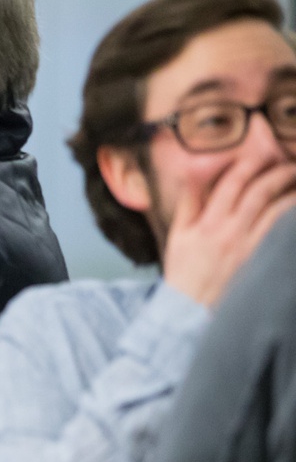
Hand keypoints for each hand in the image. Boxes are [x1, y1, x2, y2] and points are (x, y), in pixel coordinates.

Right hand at [164, 154, 295, 307]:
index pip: (231, 184)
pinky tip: (295, 209)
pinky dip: (291, 218)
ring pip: (276, 210)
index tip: (258, 154)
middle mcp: (230, 231)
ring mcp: (248, 245)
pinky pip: (281, 232)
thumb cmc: (183, 270)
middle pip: (259, 192)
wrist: (191, 306)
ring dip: (291, 192)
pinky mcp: (260, 258)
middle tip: (290, 163)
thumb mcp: (177, 235)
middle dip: (277, 173)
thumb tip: (192, 176)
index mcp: (207, 223)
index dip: (247, 165)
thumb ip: (188, 204)